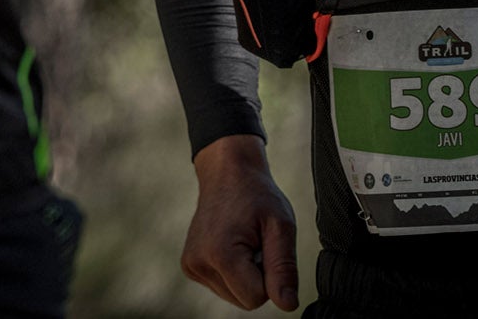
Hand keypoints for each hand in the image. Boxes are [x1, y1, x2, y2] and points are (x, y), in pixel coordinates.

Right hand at [182, 134, 298, 311]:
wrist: (227, 172)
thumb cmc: (258, 195)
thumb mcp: (281, 225)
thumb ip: (284, 267)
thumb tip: (288, 305)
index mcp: (221, 255)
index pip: (256, 298)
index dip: (270, 276)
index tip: (266, 245)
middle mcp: (199, 264)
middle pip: (245, 300)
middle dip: (258, 276)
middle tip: (256, 240)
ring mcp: (191, 266)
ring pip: (234, 296)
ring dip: (246, 273)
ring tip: (244, 240)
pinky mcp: (189, 265)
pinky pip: (222, 286)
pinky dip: (233, 270)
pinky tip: (232, 242)